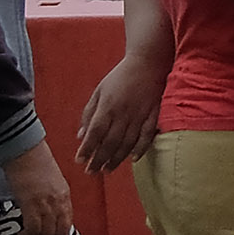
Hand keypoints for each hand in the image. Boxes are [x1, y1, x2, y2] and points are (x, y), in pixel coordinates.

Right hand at [2, 143, 75, 234]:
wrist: (23, 149)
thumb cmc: (33, 161)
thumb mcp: (49, 181)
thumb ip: (50, 197)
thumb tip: (44, 213)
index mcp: (64, 195)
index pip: (67, 224)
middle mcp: (59, 201)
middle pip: (59, 233)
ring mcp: (46, 203)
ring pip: (47, 234)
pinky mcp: (31, 203)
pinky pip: (33, 228)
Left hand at [76, 55, 160, 172]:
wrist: (148, 63)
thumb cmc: (120, 76)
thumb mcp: (99, 91)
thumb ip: (89, 113)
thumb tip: (81, 135)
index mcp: (108, 106)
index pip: (95, 132)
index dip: (87, 148)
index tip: (79, 161)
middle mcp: (123, 113)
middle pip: (110, 142)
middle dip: (99, 159)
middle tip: (92, 172)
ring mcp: (140, 115)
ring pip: (127, 143)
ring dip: (116, 159)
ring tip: (107, 170)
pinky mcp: (154, 115)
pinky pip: (147, 136)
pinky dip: (140, 149)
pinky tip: (133, 159)